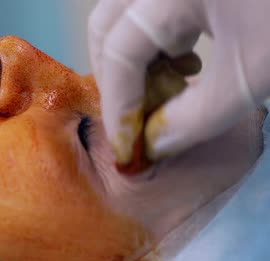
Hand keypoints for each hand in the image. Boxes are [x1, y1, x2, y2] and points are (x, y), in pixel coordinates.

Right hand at [88, 0, 269, 164]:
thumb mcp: (251, 76)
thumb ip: (193, 120)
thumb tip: (152, 146)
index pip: (120, 50)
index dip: (118, 104)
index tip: (129, 146)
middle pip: (108, 25)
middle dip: (115, 78)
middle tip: (134, 119)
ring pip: (125, 15)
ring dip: (133, 59)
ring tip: (163, 92)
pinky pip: (150, 8)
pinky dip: (157, 40)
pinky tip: (187, 62)